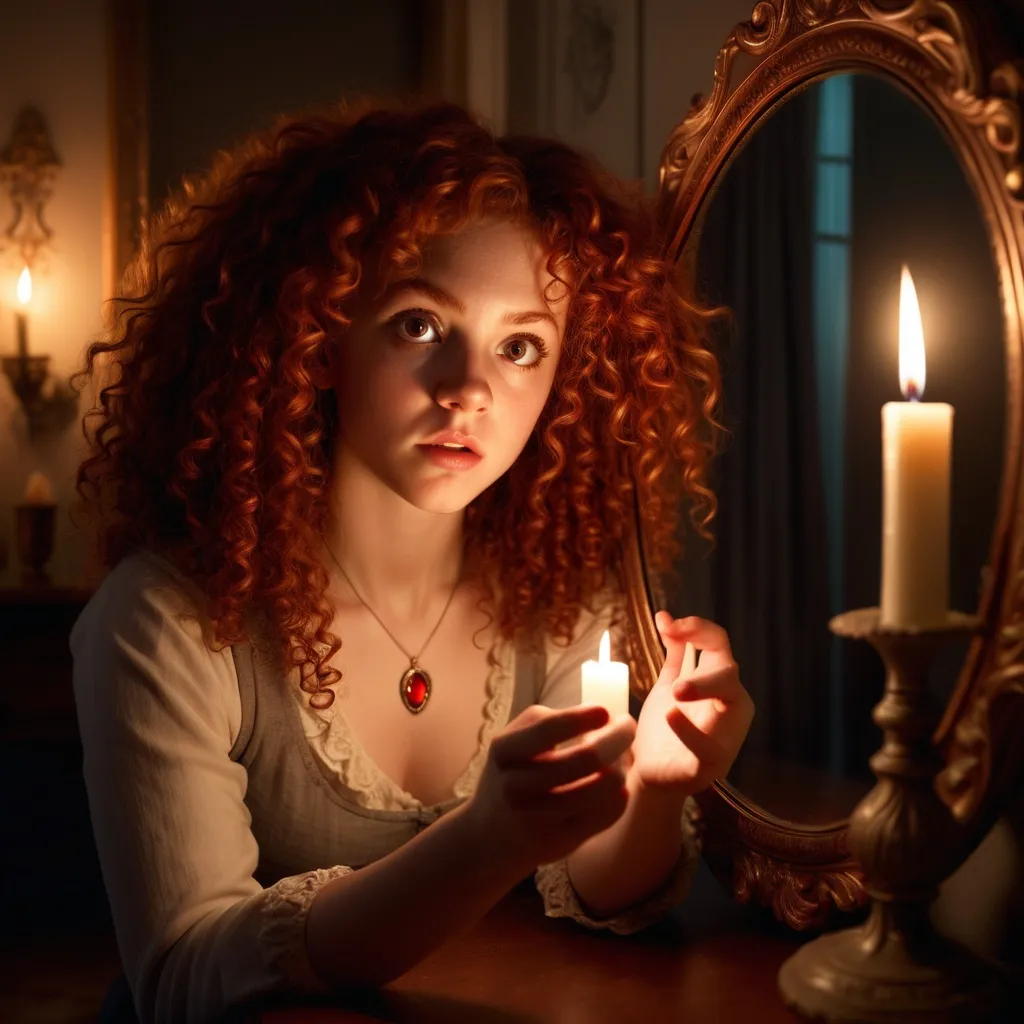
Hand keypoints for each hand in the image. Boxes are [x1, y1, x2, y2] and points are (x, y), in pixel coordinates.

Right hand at [464, 704, 635, 873]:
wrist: (490, 835)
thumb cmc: (511, 775)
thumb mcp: (512, 742)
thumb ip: (546, 723)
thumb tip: (600, 716)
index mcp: (504, 751)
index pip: (547, 729)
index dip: (581, 717)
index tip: (605, 710)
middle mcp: (517, 786)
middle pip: (586, 758)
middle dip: (617, 737)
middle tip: (626, 726)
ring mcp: (539, 818)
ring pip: (603, 787)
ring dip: (621, 765)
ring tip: (622, 756)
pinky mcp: (561, 841)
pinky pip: (608, 812)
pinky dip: (620, 792)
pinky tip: (616, 784)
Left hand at [631, 613, 753, 794]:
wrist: (652, 772)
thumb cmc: (667, 727)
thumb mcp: (670, 684)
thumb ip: (674, 653)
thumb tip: (666, 616)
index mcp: (722, 683)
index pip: (720, 643)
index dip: (696, 627)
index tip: (667, 623)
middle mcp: (730, 706)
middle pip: (728, 670)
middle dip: (705, 653)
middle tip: (673, 647)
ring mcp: (725, 736)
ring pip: (731, 704)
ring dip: (704, 688)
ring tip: (675, 689)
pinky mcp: (709, 766)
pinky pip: (707, 747)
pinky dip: (690, 731)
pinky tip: (670, 716)